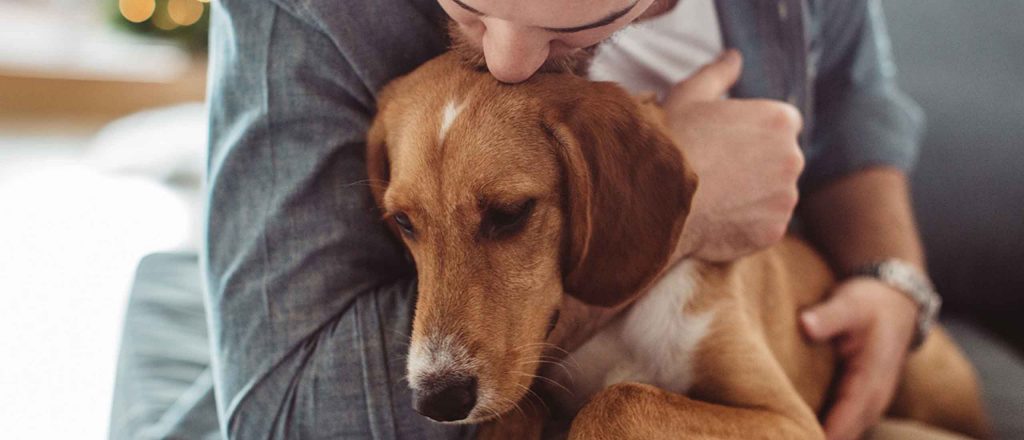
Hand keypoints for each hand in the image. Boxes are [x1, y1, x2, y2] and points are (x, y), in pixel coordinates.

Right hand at [663, 49, 804, 261]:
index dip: (752, 134)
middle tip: (716, 172)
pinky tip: (716, 219)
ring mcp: (785, 197)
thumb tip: (733, 58)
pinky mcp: (774, 230)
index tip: (726, 144)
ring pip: (774, 195)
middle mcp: (792, 156)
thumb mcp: (689, 96)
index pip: (781, 124)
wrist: (655, 198)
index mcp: (778, 119)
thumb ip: (718, 74)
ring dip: (752, 196)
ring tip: (713, 197)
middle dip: (756, 165)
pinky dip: (746, 225)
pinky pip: (765, 225)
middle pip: (781, 160)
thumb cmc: (670, 142)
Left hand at [800, 277, 918, 439]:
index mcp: (870, 381)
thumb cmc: (870, 303)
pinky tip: (797, 429)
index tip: (792, 439)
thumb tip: (805, 324)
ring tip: (786, 437)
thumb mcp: (849, 304)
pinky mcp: (860, 400)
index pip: (844, 422)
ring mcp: (870, 402)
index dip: (820, 436)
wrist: (896, 302)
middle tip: (779, 439)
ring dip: (820, 435)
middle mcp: (873, 399)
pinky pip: (843, 424)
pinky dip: (824, 429)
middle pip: (845, 436)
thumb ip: (827, 317)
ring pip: (846, 434)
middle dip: (815, 438)